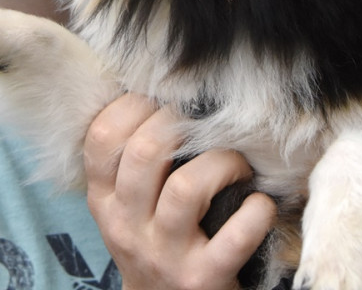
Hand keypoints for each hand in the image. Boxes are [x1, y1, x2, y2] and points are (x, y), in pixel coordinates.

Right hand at [84, 93, 276, 289]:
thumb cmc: (150, 240)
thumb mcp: (125, 205)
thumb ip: (131, 159)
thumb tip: (161, 91)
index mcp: (104, 200)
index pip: (102, 139)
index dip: (133, 104)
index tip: (160, 96)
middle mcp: (126, 226)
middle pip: (145, 153)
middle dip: (179, 123)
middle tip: (201, 121)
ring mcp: (164, 255)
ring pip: (187, 188)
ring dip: (220, 162)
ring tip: (237, 163)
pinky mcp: (202, 279)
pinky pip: (234, 238)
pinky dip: (254, 213)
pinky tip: (259, 204)